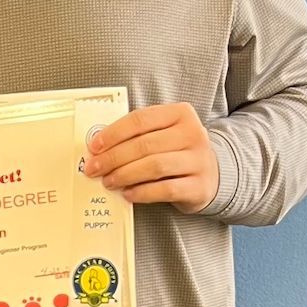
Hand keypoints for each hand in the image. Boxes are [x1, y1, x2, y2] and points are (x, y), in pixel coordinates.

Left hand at [84, 103, 219, 209]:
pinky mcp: (199, 186)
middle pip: (144, 145)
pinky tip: (128, 194)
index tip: (93, 147)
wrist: (212, 174)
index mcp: (180, 113)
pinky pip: (165, 189)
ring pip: (154, 166)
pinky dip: (142, 192)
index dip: (113, 133)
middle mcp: (193, 134)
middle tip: (94, 169)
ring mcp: (199, 160)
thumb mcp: (163, 134)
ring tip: (109, 181)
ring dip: (125, 175)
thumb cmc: (176, 152)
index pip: (140, 119)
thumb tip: (98, 149)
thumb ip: (136, 136)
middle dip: (113, 158)